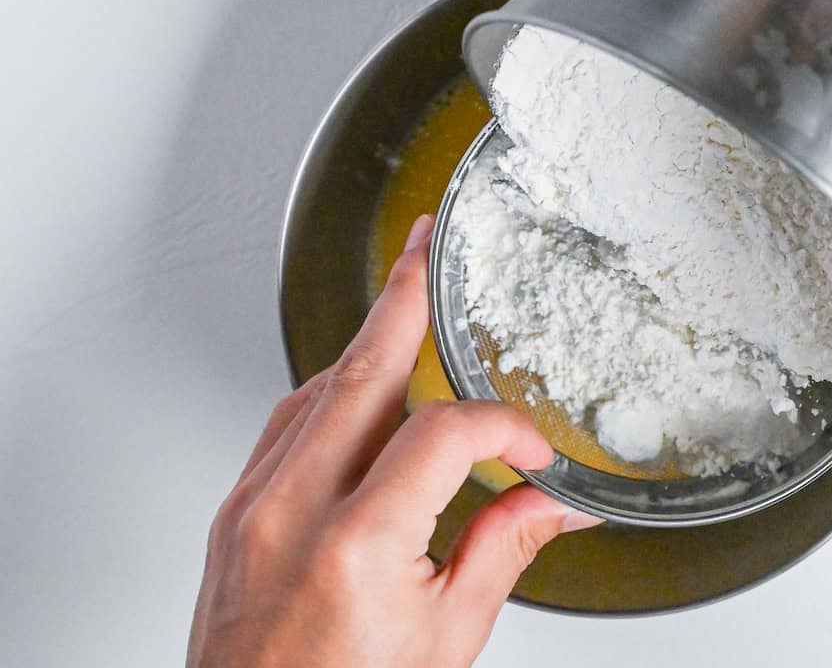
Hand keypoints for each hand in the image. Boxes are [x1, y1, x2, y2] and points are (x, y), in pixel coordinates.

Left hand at [187, 214, 600, 667]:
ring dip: (367, 341)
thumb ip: (503, 548)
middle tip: (425, 243)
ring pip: (317, 389)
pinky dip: (332, 390)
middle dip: (401, 296)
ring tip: (402, 302)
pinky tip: (360, 385)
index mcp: (356, 546)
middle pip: (361, 372)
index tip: (530, 451)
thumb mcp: (445, 637)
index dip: (501, 428)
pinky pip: (285, 425)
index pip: (443, 435)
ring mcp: (253, 508)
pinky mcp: (236, 514)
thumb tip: (555, 502)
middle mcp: (291, 512)